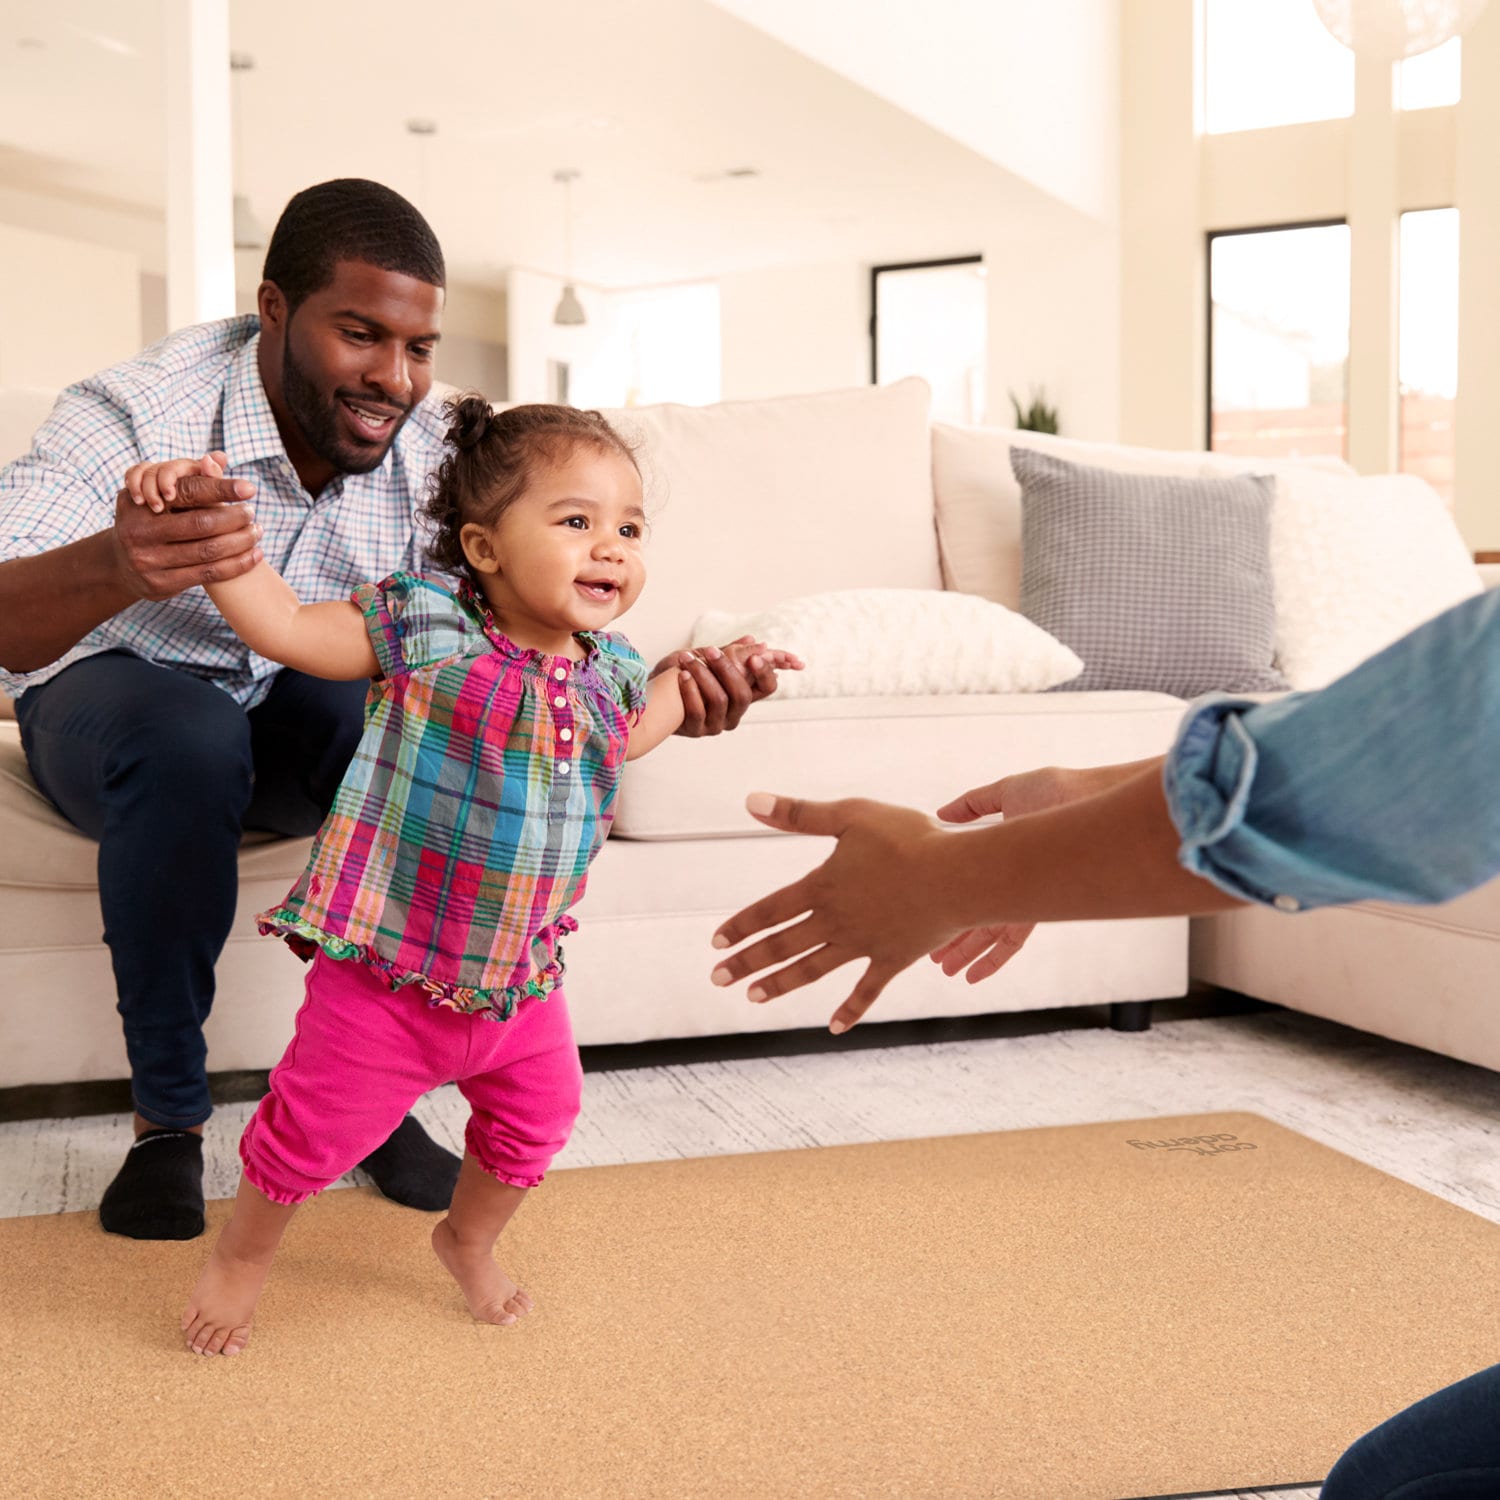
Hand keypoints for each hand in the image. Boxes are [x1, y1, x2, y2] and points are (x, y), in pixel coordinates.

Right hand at [112, 452, 261, 602]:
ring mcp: (148, 560)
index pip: (188, 492)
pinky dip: (238, 564)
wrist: (120, 564)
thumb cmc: (152, 522)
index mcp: (140, 502)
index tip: (250, 489)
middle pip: (201, 523)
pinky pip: (209, 574)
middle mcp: (140, 531)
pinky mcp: (161, 584)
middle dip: (234, 517)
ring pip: (209, 550)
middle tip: (252, 512)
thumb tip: (220, 457)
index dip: (221, 489)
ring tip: (257, 532)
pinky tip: (255, 555)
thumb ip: (191, 478)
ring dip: (241, 541)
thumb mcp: (161, 497)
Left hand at [661, 636, 804, 736]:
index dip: (765, 673)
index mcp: (742, 695)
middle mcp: (734, 713)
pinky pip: (698, 712)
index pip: (767, 688)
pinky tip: (681, 675)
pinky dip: (690, 690)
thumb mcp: (707, 660)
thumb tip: (754, 642)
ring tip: (687, 659)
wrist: (652, 694)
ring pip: (720, 700)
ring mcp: (716, 725)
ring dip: (703, 675)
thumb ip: (731, 653)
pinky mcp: (696, 730)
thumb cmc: (682, 674)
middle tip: (710, 650)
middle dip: (726, 669)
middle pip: (743, 694)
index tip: (753, 657)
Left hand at [710, 792, 964, 1033]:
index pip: (770, 910)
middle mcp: (836, 921)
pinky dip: (850, 1010)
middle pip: (783, 945)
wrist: (959, 876)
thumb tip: (749, 801)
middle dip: (747, 963)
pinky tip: (834, 1028)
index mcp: (823, 887)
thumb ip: (799, 813)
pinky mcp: (893, 959)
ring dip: (781, 985)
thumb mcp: (850, 816)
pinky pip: (867, 990)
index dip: (741, 926)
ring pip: (812, 969)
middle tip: (717, 980)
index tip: (716, 943)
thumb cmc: (908, 839)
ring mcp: (864, 944)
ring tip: (753, 998)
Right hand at [926, 767, 1089, 983]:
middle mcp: (1014, 881)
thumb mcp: (1004, 793)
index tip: (928, 917)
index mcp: (1003, 856)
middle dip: (953, 937)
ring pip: (989, 933)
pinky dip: (991, 961)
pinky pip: (1011, 940)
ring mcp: (1025, 896)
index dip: (950, 906)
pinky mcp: (1037, 907)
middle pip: (978, 916)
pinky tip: (972, 975)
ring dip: (966, 953)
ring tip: (945, 969)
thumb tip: (939, 813)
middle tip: (932, 955)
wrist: (1088, 801)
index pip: (971, 889)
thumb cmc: (1056, 790)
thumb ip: (972, 804)